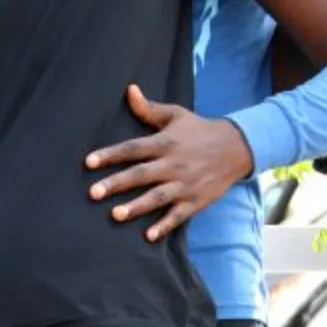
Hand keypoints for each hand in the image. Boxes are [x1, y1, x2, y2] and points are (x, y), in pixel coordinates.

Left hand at [86, 84, 253, 242]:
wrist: (237, 147)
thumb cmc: (199, 130)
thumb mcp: (176, 115)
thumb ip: (149, 109)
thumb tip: (129, 90)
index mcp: (165, 143)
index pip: (133, 148)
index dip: (111, 154)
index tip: (89, 162)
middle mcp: (173, 164)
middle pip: (141, 174)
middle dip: (117, 183)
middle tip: (93, 192)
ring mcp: (184, 184)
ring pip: (157, 197)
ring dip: (136, 206)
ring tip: (115, 215)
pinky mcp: (195, 201)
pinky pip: (178, 216)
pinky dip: (164, 225)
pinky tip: (148, 236)